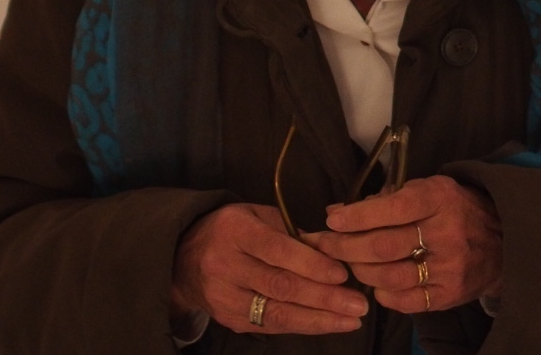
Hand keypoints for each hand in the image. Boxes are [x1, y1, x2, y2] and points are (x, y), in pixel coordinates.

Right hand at [170, 203, 365, 336]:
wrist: (183, 259)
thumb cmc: (233, 230)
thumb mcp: (258, 215)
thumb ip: (291, 231)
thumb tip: (331, 249)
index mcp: (235, 232)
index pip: (278, 251)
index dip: (311, 265)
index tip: (342, 275)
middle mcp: (225, 266)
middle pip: (279, 286)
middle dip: (323, 298)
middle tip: (357, 305)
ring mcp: (224, 298)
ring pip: (275, 313)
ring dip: (317, 320)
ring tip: (350, 320)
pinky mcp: (228, 319)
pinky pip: (268, 326)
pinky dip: (300, 326)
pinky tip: (327, 325)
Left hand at [309, 175, 502, 313]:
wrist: (504, 241)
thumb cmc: (457, 210)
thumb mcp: (430, 190)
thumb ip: (386, 200)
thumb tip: (336, 212)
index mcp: (441, 199)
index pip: (393, 209)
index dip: (357, 217)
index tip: (332, 220)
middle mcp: (446, 233)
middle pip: (382, 246)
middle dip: (345, 246)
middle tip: (324, 244)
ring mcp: (448, 268)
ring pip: (387, 276)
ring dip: (359, 270)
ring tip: (349, 263)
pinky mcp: (448, 295)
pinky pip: (402, 300)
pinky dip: (381, 293)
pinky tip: (376, 283)